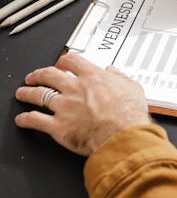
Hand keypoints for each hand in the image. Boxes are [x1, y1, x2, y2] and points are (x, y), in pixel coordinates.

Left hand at [15, 53, 150, 155]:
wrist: (123, 137)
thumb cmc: (129, 115)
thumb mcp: (133, 88)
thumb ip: (120, 77)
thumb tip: (114, 72)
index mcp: (92, 77)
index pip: (71, 61)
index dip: (63, 61)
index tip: (60, 64)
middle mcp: (74, 89)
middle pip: (49, 75)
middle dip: (38, 74)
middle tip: (34, 76)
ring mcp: (64, 107)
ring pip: (38, 95)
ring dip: (27, 93)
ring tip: (23, 93)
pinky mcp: (58, 126)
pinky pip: (35, 120)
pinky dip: (26, 119)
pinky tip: (22, 119)